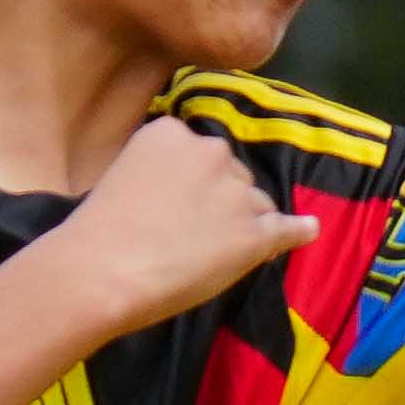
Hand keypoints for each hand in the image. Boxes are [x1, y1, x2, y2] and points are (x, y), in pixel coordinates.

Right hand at [43, 116, 321, 340]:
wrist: (101, 271)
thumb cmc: (97, 231)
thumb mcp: (122, 175)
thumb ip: (159, 172)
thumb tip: (184, 192)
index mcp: (173, 132)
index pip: (199, 154)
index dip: (193, 183)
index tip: (174, 206)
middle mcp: (212, 151)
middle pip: (233, 174)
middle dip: (221, 199)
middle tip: (188, 235)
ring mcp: (237, 193)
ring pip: (255, 203)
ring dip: (243, 223)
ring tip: (212, 255)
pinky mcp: (255, 233)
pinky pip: (287, 228)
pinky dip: (298, 231)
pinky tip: (307, 231)